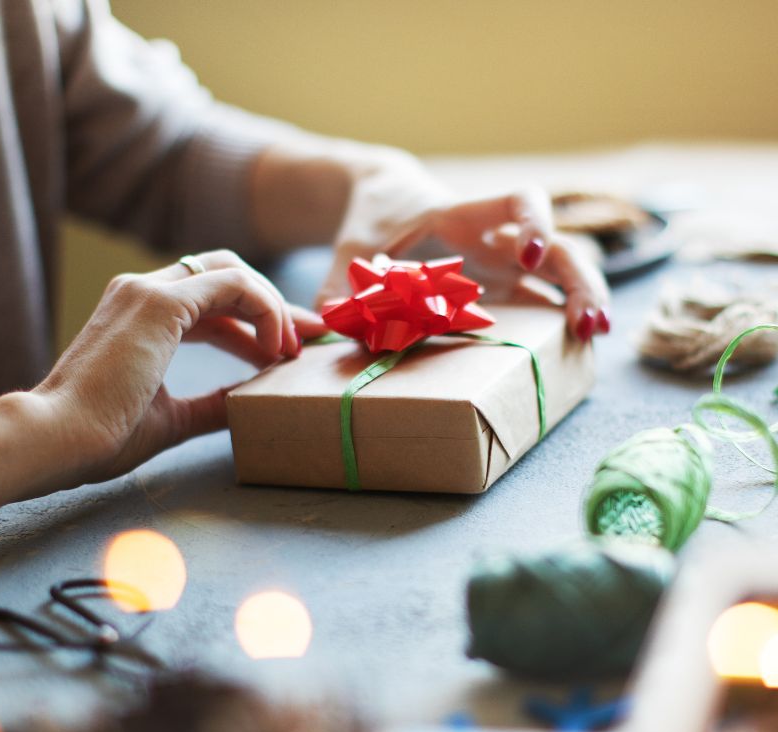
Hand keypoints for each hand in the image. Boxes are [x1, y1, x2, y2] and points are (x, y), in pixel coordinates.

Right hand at [33, 249, 326, 484]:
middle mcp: (143, 291)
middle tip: (308, 339)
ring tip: (294, 350)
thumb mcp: (173, 418)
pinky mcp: (159, 302)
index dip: (258, 322)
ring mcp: (148, 290)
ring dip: (274, 308)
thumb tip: (247, 404)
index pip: (214, 302)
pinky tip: (274, 348)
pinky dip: (264, 309)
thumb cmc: (102, 435)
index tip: (287, 350)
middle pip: (228, 278)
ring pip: (233, 273)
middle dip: (274, 306)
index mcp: (141, 315)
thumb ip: (212, 405)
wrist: (56, 440)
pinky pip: (233, 285)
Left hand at [319, 159, 609, 340]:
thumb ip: (335, 288)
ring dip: (583, 299)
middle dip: (580, 280)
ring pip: (561, 271)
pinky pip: (542, 297)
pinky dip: (559, 318)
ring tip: (594, 335)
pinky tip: (574, 343)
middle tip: (589, 322)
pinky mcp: (502, 285)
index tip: (527, 256)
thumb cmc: (370, 220)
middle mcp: (496, 239)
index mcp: (464, 216)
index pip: (518, 201)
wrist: (384, 200)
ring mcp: (504, 264)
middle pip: (559, 245)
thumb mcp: (348, 251)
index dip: (532, 223)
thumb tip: (326, 326)